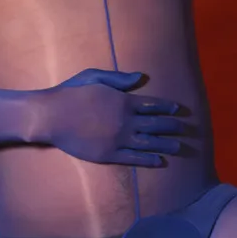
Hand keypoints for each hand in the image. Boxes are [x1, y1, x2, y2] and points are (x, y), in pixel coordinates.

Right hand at [36, 68, 183, 165]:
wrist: (52, 116)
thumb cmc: (71, 93)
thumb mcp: (95, 76)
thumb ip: (119, 79)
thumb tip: (140, 77)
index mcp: (123, 101)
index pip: (152, 105)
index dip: (167, 108)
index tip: (178, 110)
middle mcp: (125, 121)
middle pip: (155, 125)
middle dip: (172, 126)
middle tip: (184, 129)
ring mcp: (118, 139)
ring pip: (149, 143)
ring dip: (166, 145)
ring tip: (179, 147)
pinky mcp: (109, 154)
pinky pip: (134, 158)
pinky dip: (148, 159)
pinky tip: (159, 161)